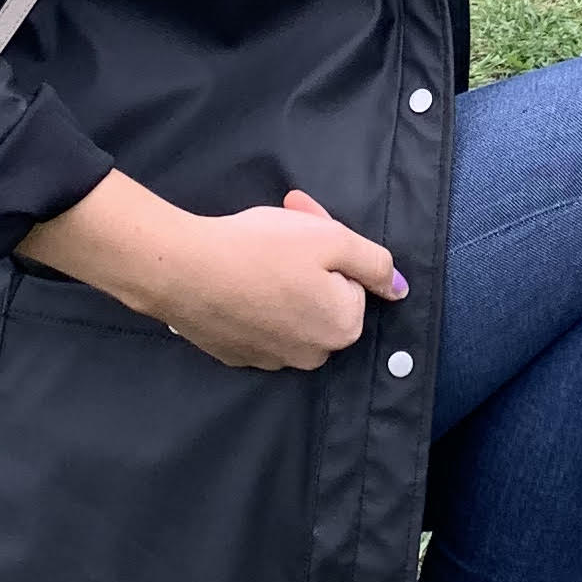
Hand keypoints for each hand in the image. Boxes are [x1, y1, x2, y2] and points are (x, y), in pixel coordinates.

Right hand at [20, 174, 400, 371]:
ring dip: (280, 277)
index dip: (329, 246)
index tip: (303, 222)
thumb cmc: (259, 249)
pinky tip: (231, 273)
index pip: (351, 280)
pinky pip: (256, 321)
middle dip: (307, 259)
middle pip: (322, 296)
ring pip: (290, 309)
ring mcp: (270, 359)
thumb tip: (400, 289)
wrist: (181, 270)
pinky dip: (251, 297)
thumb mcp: (332, 240)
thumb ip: (375, 263)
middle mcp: (312, 354)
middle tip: (279, 223)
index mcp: (342, 327)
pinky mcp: (235, 355)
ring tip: (252, 245)